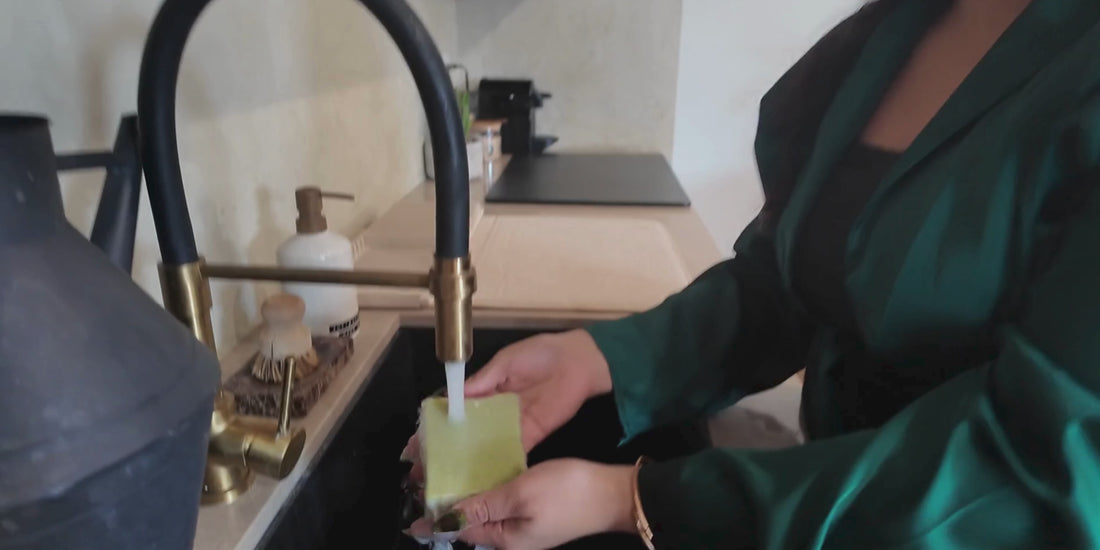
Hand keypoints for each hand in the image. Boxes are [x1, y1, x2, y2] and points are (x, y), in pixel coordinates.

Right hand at [402, 330, 611, 477]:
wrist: (579, 362)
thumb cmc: (541, 354)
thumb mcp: (505, 362)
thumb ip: (481, 381)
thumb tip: (452, 397)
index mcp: (485, 391)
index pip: (454, 414)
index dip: (436, 429)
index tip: (415, 445)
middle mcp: (494, 414)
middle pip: (464, 437)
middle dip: (444, 454)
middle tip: (422, 472)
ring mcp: (511, 427)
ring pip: (483, 449)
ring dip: (465, 465)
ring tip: (444, 482)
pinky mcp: (530, 436)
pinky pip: (510, 454)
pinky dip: (496, 467)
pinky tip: (478, 482)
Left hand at [409, 459, 636, 549]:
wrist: (613, 493)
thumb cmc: (567, 492)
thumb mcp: (520, 494)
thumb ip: (483, 506)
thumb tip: (446, 520)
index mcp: (504, 541)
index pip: (460, 531)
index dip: (435, 520)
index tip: (413, 512)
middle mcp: (511, 540)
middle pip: (470, 525)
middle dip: (448, 508)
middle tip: (425, 482)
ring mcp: (524, 529)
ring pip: (484, 514)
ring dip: (466, 499)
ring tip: (445, 476)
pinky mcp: (535, 515)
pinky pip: (500, 506)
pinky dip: (486, 493)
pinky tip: (480, 476)